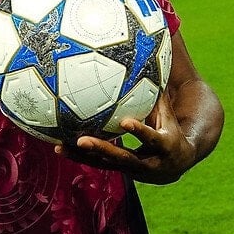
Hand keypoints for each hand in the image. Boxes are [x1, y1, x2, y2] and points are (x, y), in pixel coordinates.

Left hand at [56, 95, 196, 184]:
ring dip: (83, 156)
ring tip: (61, 146)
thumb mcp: (168, 115)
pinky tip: (60, 147)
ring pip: (105, 164)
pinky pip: (97, 164)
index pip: (151, 138)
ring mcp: (131, 170)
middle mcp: (147, 163)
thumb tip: (154, 63)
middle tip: (82, 140)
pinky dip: (80, 157)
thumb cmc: (169, 130)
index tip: (125, 122)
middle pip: (123, 158)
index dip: (139, 131)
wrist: (174, 166)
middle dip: (102, 149)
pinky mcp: (118, 171)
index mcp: (163, 146)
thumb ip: (158, 94)